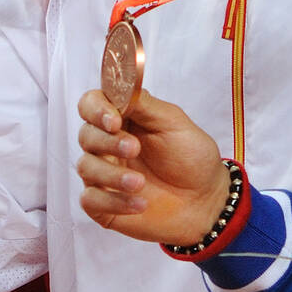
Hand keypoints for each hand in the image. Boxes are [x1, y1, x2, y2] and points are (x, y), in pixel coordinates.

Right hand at [77, 87, 232, 244]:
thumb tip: (120, 87)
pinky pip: (90, 200)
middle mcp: (107, 145)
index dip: (96, 110)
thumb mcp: (173, 123)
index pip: (91, 104)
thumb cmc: (190, 157)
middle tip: (134, 148)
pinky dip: (114, 201)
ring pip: (85, 167)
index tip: (114, 121)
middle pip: (86, 135)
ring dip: (111, 175)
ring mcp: (103, 175)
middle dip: (108, 142)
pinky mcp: (103, 204)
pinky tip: (140, 204)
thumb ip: (144, 104)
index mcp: (122, 119)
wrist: (206, 199)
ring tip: (140, 183)